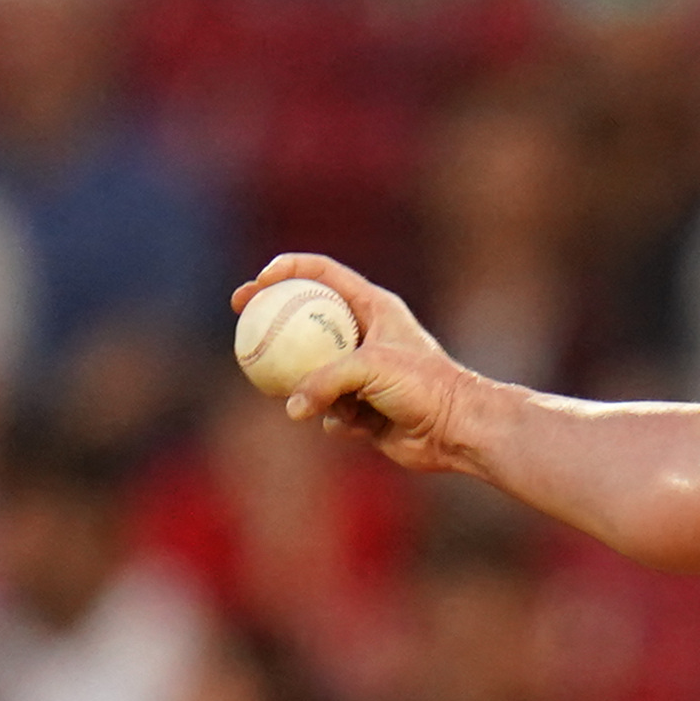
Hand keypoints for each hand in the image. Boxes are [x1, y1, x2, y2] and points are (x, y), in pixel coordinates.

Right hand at [228, 254, 484, 478]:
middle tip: (242, 324)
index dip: (286, 270)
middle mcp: (367, 335)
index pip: (322, 274)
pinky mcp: (363, 407)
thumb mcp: (369, 368)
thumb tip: (291, 407)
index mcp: (374, 307)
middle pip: (307, 320)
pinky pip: (330, 411)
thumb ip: (323, 381)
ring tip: (326, 400)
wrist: (457, 430)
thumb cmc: (423, 386)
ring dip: (315, 390)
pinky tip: (358, 426)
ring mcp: (363, 372)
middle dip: (272, 322)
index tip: (257, 283)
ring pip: (313, 373)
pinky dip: (337, 420)